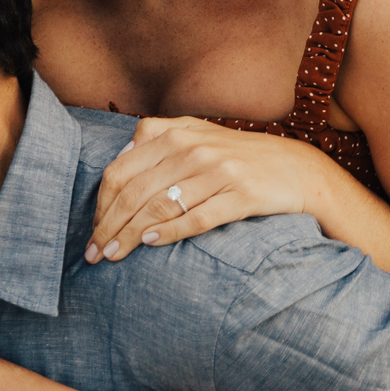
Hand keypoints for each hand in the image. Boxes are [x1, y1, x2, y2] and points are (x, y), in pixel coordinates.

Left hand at [87, 117, 330, 262]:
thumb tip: (122, 152)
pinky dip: (168, 232)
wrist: (296, 169)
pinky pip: (195, 218)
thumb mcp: (200, 133)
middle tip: (94, 253)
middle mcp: (193, 148)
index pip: (121, 170)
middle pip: (134, 191)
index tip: (92, 229)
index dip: (101, 203)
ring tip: (113, 256)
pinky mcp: (240, 194)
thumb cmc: (240, 156)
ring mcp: (218, 170)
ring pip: (159, 206)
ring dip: (129, 235)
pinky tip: (149, 244)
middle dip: (108, 225)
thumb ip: (161, 135)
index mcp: (176, 134)